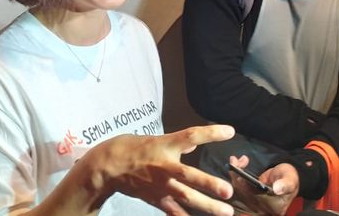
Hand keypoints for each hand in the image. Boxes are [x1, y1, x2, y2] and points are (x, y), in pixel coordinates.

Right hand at [83, 125, 235, 215]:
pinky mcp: (156, 199)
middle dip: (208, 184)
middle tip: (228, 191)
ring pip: (185, 197)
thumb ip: (178, 143)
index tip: (230, 131)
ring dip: (207, 205)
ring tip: (226, 212)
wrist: (108, 166)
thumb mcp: (156, 139)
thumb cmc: (132, 148)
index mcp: (165, 145)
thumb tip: (195, 141)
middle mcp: (164, 165)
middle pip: (189, 175)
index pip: (191, 136)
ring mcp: (160, 185)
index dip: (210, 134)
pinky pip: (174, 211)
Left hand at [229, 157, 298, 215]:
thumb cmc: (290, 178)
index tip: (239, 173)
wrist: (287, 177)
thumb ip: (285, 184)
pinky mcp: (250, 195)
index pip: (253, 199)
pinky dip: (235, 174)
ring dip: (234, 173)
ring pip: (238, 190)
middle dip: (236, 176)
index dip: (244, 187)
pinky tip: (237, 163)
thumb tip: (277, 189)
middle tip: (235, 161)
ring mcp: (255, 202)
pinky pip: (238, 186)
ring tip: (235, 160)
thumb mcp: (290, 180)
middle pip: (243, 195)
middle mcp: (262, 208)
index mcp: (273, 207)